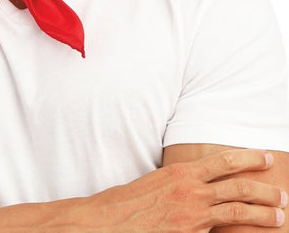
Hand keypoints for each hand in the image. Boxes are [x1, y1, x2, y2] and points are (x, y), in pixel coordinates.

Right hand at [89, 148, 286, 230]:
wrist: (109, 221)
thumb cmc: (128, 202)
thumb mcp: (156, 182)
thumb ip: (180, 183)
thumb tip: (197, 185)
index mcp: (182, 172)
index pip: (223, 161)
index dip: (248, 158)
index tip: (264, 157)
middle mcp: (191, 191)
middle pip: (238, 186)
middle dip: (264, 190)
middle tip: (281, 195)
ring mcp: (192, 215)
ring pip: (237, 211)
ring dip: (262, 214)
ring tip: (278, 216)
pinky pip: (224, 232)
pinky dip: (240, 232)